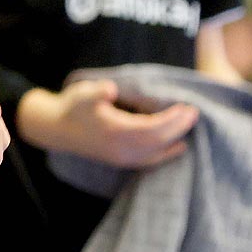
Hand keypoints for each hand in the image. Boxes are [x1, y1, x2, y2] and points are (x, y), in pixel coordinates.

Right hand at [16, 79, 196, 168]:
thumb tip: (110, 90)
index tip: (187, 107)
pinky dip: (166, 155)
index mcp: (115, 132)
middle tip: (194, 113)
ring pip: (155, 153)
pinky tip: (179, 148)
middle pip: (158, 141)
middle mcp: (120, 150)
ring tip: (190, 124)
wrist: (56, 129)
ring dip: (174, 139)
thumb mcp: (82, 93)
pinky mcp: (120, 160)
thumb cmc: (73, 107)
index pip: (152, 128)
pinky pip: (149, 161)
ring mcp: (121, 158)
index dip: (171, 120)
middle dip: (178, 128)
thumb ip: (97, 92)